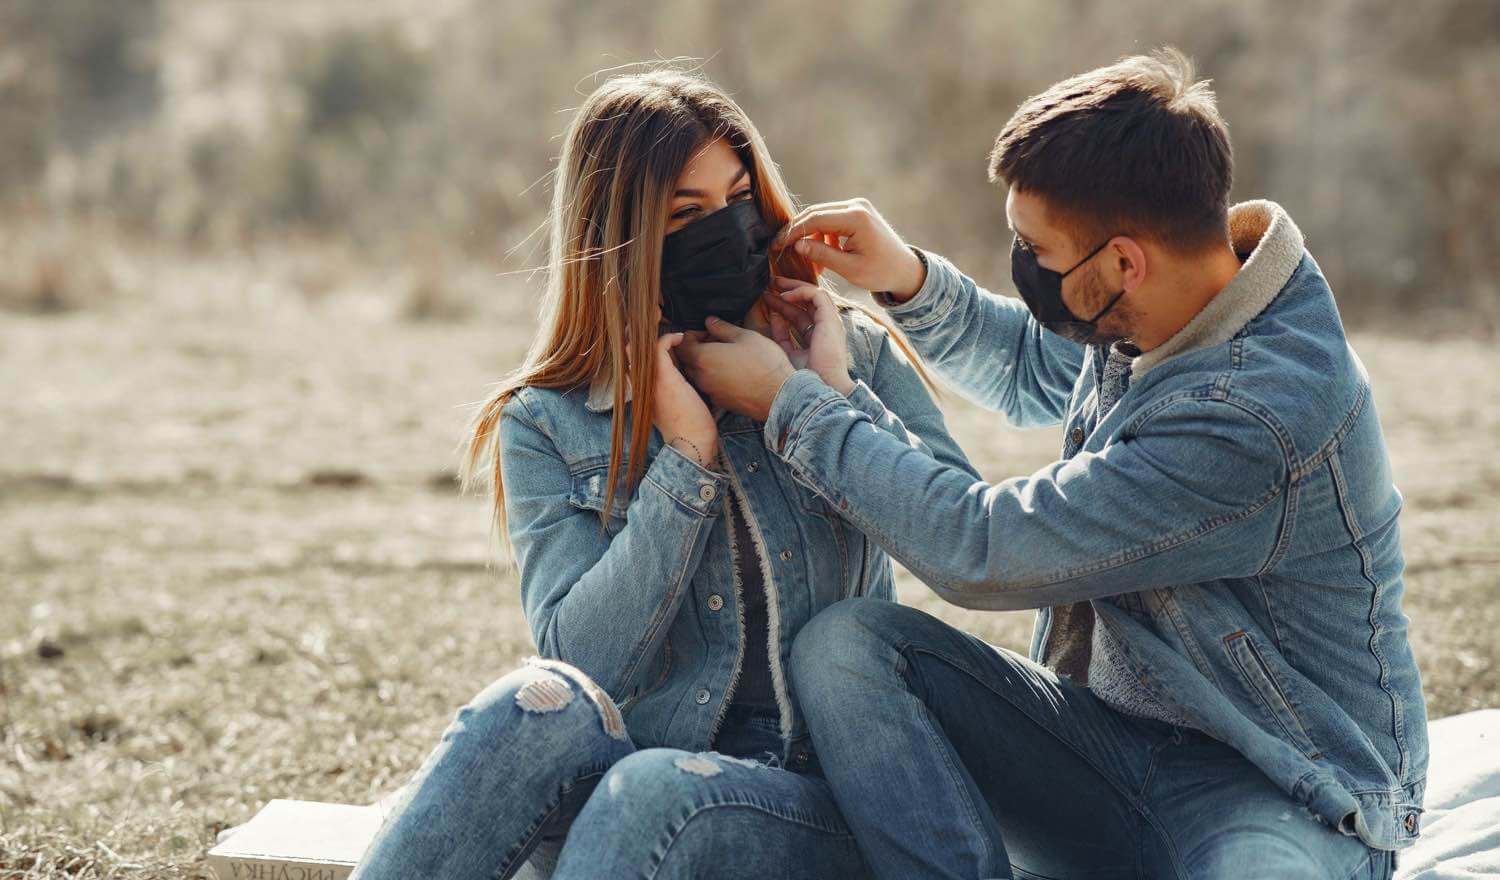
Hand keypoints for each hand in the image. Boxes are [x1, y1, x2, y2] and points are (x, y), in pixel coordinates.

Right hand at [638, 332, 718, 467]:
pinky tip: (680, 338)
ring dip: (652, 333)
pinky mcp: (664, 377)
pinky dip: (668, 337)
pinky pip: (659, 347)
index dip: (637, 346)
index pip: (629, 362)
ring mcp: (650, 380)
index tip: (652, 336)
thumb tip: (676, 379)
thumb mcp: (670, 407)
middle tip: (656, 324)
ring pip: (638, 346)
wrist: (691, 443)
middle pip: (627, 351)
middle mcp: (640, 384)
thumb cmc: (686, 428)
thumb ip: (666, 391)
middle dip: (638, 334)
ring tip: (667, 328)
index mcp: (640, 391)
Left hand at [675, 317, 795, 422]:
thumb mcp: (745, 336)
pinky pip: (710, 386)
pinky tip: (734, 373)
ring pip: (698, 374)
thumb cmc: (764, 363)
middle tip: (718, 342)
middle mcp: (701, 377)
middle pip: (687, 359)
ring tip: (727, 357)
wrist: (779, 396)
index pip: (682, 343)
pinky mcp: (720, 402)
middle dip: (698, 348)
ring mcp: (710, 391)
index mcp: (703, 357)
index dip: (693, 334)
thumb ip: (722, 327)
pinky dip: (715, 378)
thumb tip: (709, 321)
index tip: (709, 332)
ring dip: (706, 363)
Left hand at [761, 278, 853, 394]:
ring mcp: (830, 322)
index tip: (766, 300)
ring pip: (814, 294)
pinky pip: (817, 295)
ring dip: (794, 287)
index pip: (800, 316)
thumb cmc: (804, 378)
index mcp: (818, 337)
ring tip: (775, 283)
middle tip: (770, 284)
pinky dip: (800, 292)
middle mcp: (826, 327)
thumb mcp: (787, 353)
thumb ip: (781, 336)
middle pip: (807, 302)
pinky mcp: (830, 318)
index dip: (783, 307)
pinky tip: (784, 296)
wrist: (820, 388)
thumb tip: (772, 317)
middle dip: (789, 291)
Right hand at [772, 197, 925, 300]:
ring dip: (811, 236)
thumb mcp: (850, 268)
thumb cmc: (881, 272)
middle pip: (815, 213)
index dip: (792, 232)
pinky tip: (823, 256)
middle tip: (779, 248)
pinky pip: (832, 221)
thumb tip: (797, 245)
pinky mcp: (857, 213)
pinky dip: (823, 236)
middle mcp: (856, 206)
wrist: (905, 270)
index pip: (814, 219)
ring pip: (822, 217)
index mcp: (856, 217)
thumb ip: (822, 254)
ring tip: (809, 261)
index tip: (775, 245)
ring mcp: (857, 207)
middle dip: (797, 232)